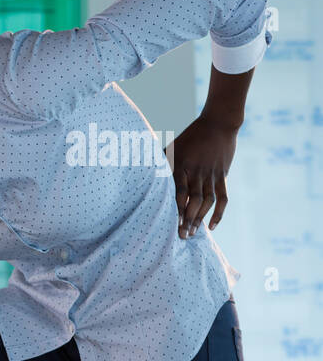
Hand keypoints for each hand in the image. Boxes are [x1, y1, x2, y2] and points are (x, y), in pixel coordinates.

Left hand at [165, 115, 238, 237]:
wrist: (217, 124)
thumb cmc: (189, 137)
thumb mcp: (170, 147)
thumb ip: (158, 162)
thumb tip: (137, 172)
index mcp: (181, 166)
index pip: (178, 192)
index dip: (175, 209)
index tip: (171, 224)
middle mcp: (197, 172)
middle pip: (193, 200)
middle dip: (188, 219)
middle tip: (182, 236)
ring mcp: (211, 175)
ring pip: (207, 202)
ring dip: (200, 219)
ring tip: (193, 233)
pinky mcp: (222, 176)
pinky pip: (222, 197)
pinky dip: (219, 213)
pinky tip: (212, 226)